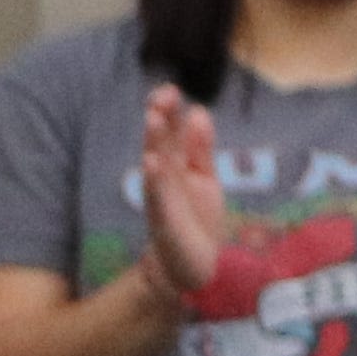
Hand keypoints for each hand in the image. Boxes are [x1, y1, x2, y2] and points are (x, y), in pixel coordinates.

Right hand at [132, 84, 234, 301]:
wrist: (193, 267)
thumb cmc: (198, 220)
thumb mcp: (204, 178)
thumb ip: (200, 148)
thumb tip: (199, 111)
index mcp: (176, 167)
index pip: (170, 134)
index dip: (169, 112)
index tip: (171, 88)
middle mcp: (166, 180)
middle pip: (161, 144)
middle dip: (160, 120)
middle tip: (162, 94)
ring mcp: (163, 200)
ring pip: (157, 166)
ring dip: (154, 142)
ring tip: (153, 118)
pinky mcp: (165, 222)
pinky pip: (159, 198)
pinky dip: (156, 180)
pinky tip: (152, 162)